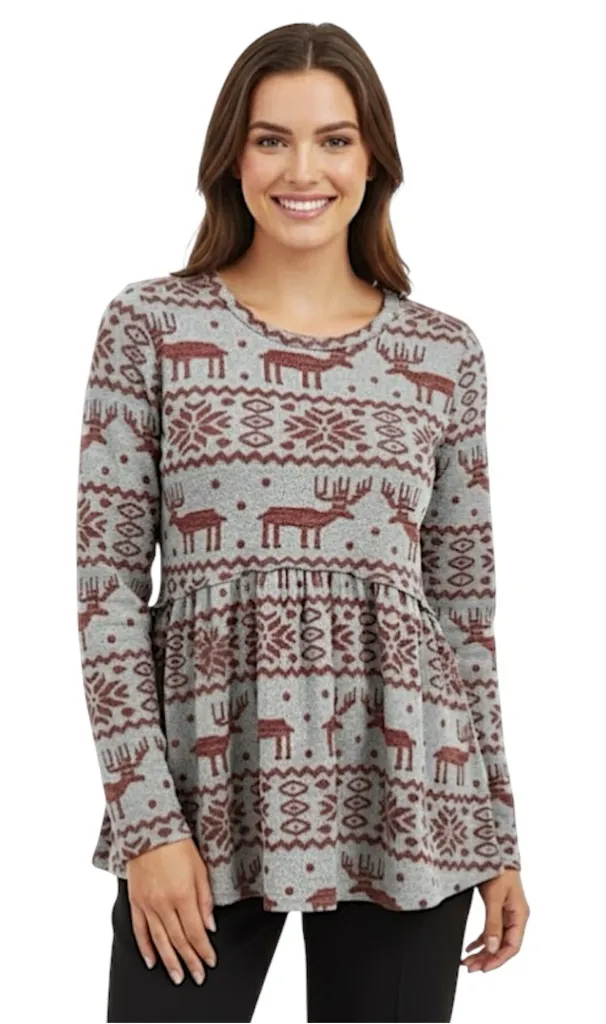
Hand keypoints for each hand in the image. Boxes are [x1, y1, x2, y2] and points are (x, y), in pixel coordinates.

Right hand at [126, 837, 217, 985]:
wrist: (149, 829)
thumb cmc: (178, 845)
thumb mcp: (200, 868)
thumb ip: (204, 899)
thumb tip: (209, 926)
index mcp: (183, 894)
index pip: (195, 932)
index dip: (203, 950)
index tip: (210, 962)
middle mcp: (164, 904)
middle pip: (178, 940)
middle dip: (189, 961)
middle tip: (197, 977)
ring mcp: (147, 904)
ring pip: (159, 940)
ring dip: (169, 961)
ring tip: (177, 977)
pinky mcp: (135, 901)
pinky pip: (140, 930)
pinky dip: (145, 947)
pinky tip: (152, 961)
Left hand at [461, 868, 529, 972]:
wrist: (494, 848)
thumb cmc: (498, 868)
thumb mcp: (494, 897)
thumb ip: (493, 923)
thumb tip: (491, 948)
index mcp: (520, 915)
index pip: (511, 946)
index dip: (497, 960)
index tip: (482, 968)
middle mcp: (515, 917)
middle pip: (503, 946)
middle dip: (487, 959)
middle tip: (469, 967)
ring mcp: (507, 913)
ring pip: (496, 939)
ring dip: (483, 951)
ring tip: (468, 961)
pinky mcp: (497, 908)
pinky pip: (491, 930)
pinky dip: (481, 940)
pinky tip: (471, 947)